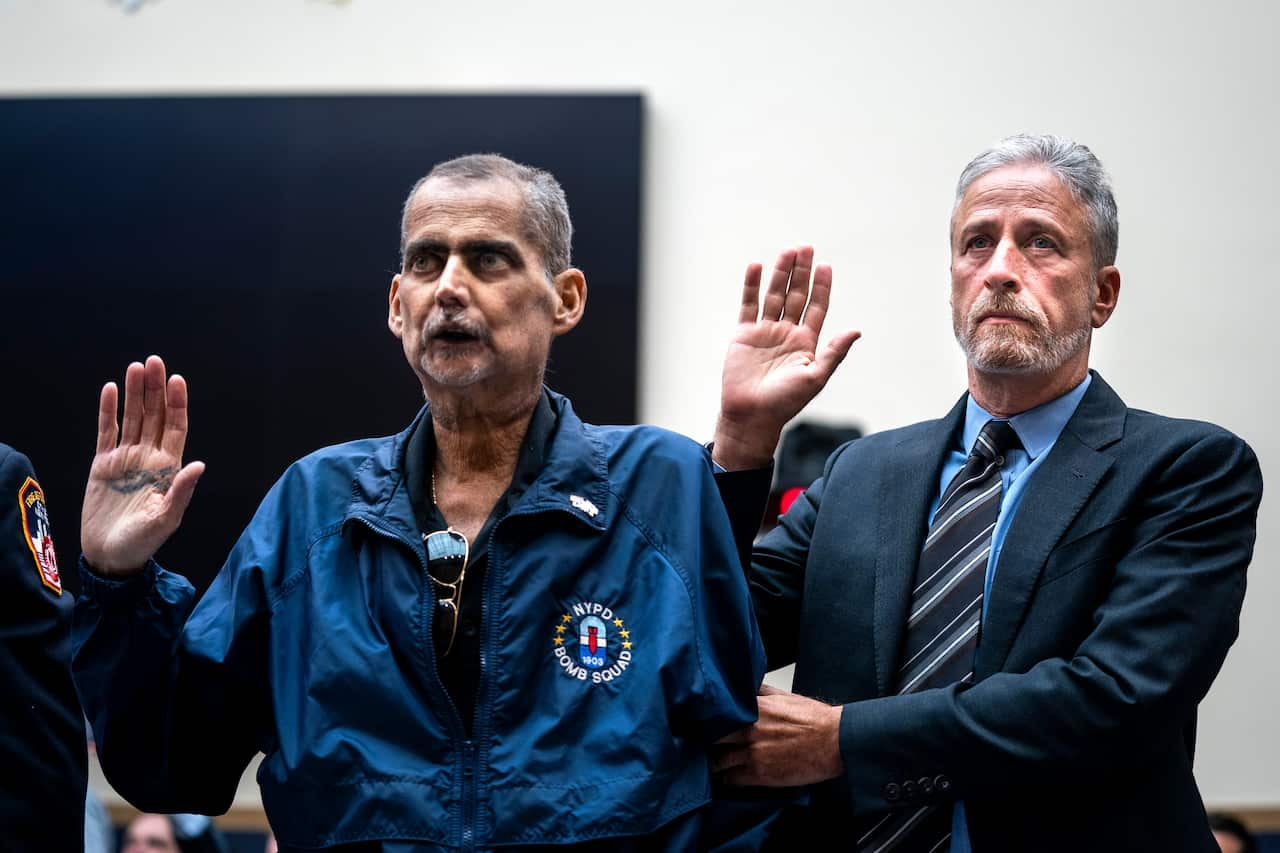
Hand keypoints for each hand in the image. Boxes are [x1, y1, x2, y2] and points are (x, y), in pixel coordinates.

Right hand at [81, 355, 204, 574]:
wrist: (111, 555)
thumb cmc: (143, 542)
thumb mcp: (166, 518)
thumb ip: (181, 491)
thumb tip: (198, 465)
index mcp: (169, 467)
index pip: (176, 427)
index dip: (177, 403)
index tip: (177, 379)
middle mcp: (149, 457)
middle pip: (155, 415)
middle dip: (155, 388)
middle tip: (154, 361)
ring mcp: (126, 459)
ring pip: (132, 418)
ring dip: (134, 393)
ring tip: (136, 367)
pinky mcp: (103, 464)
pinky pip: (107, 431)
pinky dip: (108, 411)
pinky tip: (110, 389)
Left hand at [712, 684, 844, 786]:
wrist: (835, 741)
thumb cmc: (814, 718)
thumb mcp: (784, 697)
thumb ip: (760, 692)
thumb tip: (744, 686)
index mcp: (754, 708)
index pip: (717, 713)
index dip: (705, 719)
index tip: (699, 722)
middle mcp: (749, 730)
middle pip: (710, 737)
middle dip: (703, 741)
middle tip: (698, 744)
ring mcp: (753, 753)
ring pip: (717, 762)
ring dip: (712, 763)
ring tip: (708, 763)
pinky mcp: (760, 775)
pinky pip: (731, 779)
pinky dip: (725, 779)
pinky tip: (724, 777)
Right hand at [714, 246, 860, 469]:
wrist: (751, 416)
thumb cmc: (785, 402)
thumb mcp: (815, 377)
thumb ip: (834, 352)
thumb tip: (856, 330)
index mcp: (806, 343)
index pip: (816, 307)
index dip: (821, 287)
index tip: (825, 265)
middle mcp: (786, 333)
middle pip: (795, 295)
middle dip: (801, 272)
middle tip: (806, 247)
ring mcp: (764, 332)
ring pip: (773, 295)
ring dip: (779, 273)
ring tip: (786, 251)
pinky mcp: (744, 334)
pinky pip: (748, 305)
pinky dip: (751, 286)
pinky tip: (757, 267)